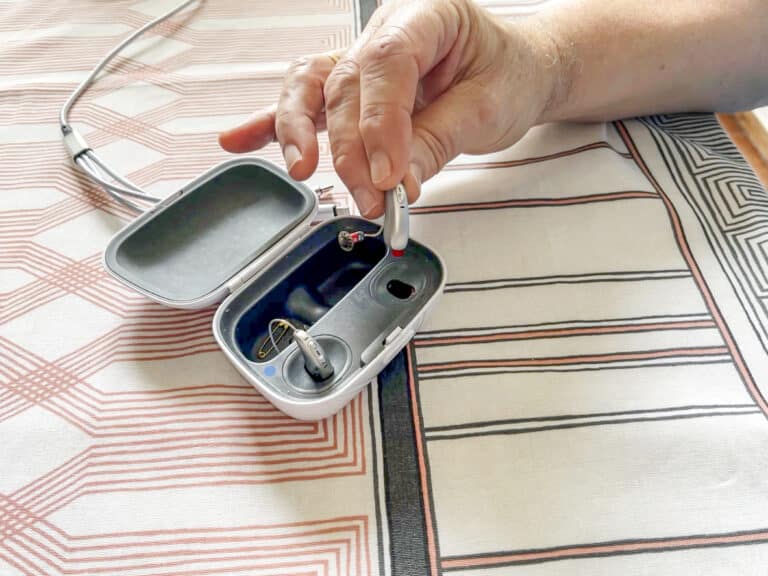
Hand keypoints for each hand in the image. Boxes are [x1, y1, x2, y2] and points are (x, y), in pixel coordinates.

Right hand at [218, 0, 557, 217]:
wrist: (517, 71)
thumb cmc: (508, 75)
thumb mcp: (488, 109)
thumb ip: (436, 142)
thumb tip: (396, 183)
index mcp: (426, 13)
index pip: (388, 63)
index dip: (380, 123)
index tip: (389, 175)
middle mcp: (384, 29)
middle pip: (345, 83)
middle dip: (350, 148)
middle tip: (370, 198)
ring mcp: (362, 56)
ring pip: (312, 85)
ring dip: (299, 131)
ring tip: (301, 170)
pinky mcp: (352, 87)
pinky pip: (308, 100)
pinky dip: (273, 123)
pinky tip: (241, 139)